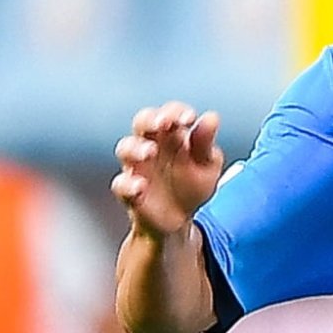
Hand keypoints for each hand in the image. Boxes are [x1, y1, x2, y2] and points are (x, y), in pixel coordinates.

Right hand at [111, 102, 224, 236]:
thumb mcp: (206, 165)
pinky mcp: (129, 191)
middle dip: (151, 119)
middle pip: (142, 122)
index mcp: (171, 135)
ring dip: (136, 148)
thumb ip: (206, 143)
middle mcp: (149, 145)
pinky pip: (121, 184)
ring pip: (125, 148)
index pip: (169, 113)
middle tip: (163, 123)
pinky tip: (141, 186)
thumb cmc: (190, 185)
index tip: (189, 118)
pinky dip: (128, 184)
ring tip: (150, 152)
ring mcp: (137, 167)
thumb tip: (212, 117)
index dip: (176, 112)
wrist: (178, 220)